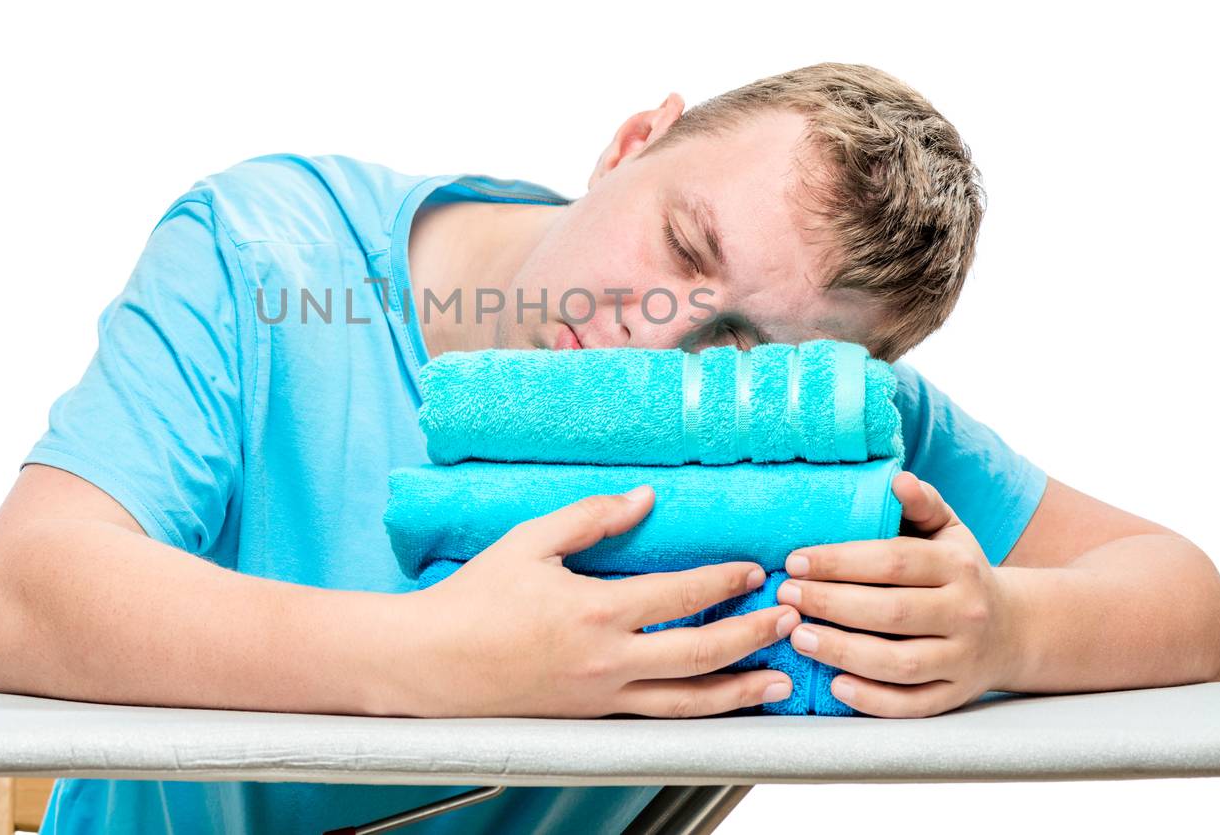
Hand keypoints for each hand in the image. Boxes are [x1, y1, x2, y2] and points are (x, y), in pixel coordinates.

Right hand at [397, 485, 800, 717]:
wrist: (431, 664)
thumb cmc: (475, 598)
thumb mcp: (531, 540)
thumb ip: (592, 516)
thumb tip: (645, 498)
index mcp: (596, 610)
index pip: (681, 596)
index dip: (725, 581)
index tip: (754, 569)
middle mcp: (607, 662)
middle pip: (701, 655)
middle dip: (752, 636)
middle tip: (788, 619)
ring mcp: (601, 699)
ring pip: (687, 704)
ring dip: (739, 690)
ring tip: (778, 681)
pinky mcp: (590, 719)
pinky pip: (657, 721)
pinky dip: (697, 714)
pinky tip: (718, 704)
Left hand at [774, 471, 1022, 716]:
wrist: (1014, 629)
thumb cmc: (960, 572)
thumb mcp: (950, 531)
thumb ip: (923, 504)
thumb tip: (898, 480)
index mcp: (959, 566)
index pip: (894, 561)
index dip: (840, 562)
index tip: (794, 561)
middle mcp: (965, 613)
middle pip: (891, 612)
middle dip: (830, 604)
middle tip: (785, 596)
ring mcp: (962, 660)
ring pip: (899, 664)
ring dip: (843, 652)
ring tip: (798, 637)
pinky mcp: (955, 696)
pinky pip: (912, 705)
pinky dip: (873, 699)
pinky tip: (835, 685)